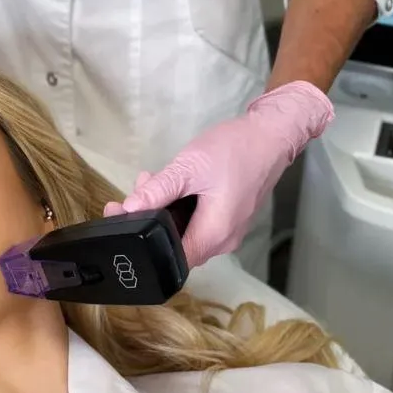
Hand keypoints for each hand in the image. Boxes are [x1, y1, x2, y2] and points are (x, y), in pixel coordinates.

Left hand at [104, 80, 333, 267]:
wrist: (272, 135)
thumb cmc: (234, 150)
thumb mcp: (190, 166)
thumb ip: (159, 190)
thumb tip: (130, 209)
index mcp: (213, 235)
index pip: (170, 257)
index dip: (142, 243)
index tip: (120, 221)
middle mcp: (222, 241)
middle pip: (176, 244)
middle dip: (149, 221)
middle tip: (129, 197)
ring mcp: (228, 231)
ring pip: (185, 230)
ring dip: (163, 210)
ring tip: (148, 182)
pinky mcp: (229, 218)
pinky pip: (198, 221)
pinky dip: (179, 207)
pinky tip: (169, 183)